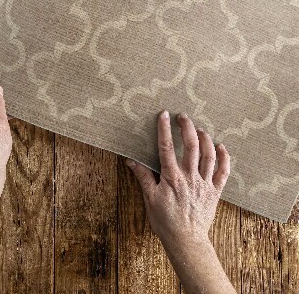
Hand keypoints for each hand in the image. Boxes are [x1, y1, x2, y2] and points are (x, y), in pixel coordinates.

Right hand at [126, 111, 229, 249]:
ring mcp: (204, 184)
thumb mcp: (149, 199)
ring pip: (208, 155)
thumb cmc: (166, 221)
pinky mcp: (214, 191)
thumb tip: (131, 161)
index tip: (164, 115)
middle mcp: (190, 177)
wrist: (186, 240)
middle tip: (183, 116)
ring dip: (205, 139)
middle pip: (191, 146)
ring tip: (199, 129)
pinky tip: (221, 147)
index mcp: (172, 177)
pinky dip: (224, 158)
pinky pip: (223, 172)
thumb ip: (143, 177)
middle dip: (187, 128)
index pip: (167, 147)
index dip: (164, 129)